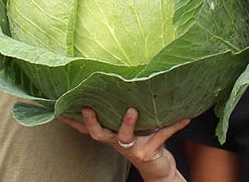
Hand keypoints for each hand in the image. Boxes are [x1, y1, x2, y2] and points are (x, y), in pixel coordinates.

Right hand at [59, 107, 188, 181]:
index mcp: (112, 135)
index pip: (89, 128)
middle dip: (92, 122)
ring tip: (132, 110)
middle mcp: (118, 142)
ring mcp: (132, 148)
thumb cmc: (144, 141)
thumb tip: (126, 81)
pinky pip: (162, 135)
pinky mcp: (148, 151)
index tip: (61, 110)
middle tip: (88, 108)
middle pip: (99, 134)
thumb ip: (124, 112)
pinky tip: (186, 118)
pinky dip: (175, 125)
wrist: (159, 168)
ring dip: (127, 122)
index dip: (74, 121)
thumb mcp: (131, 128)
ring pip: (124, 136)